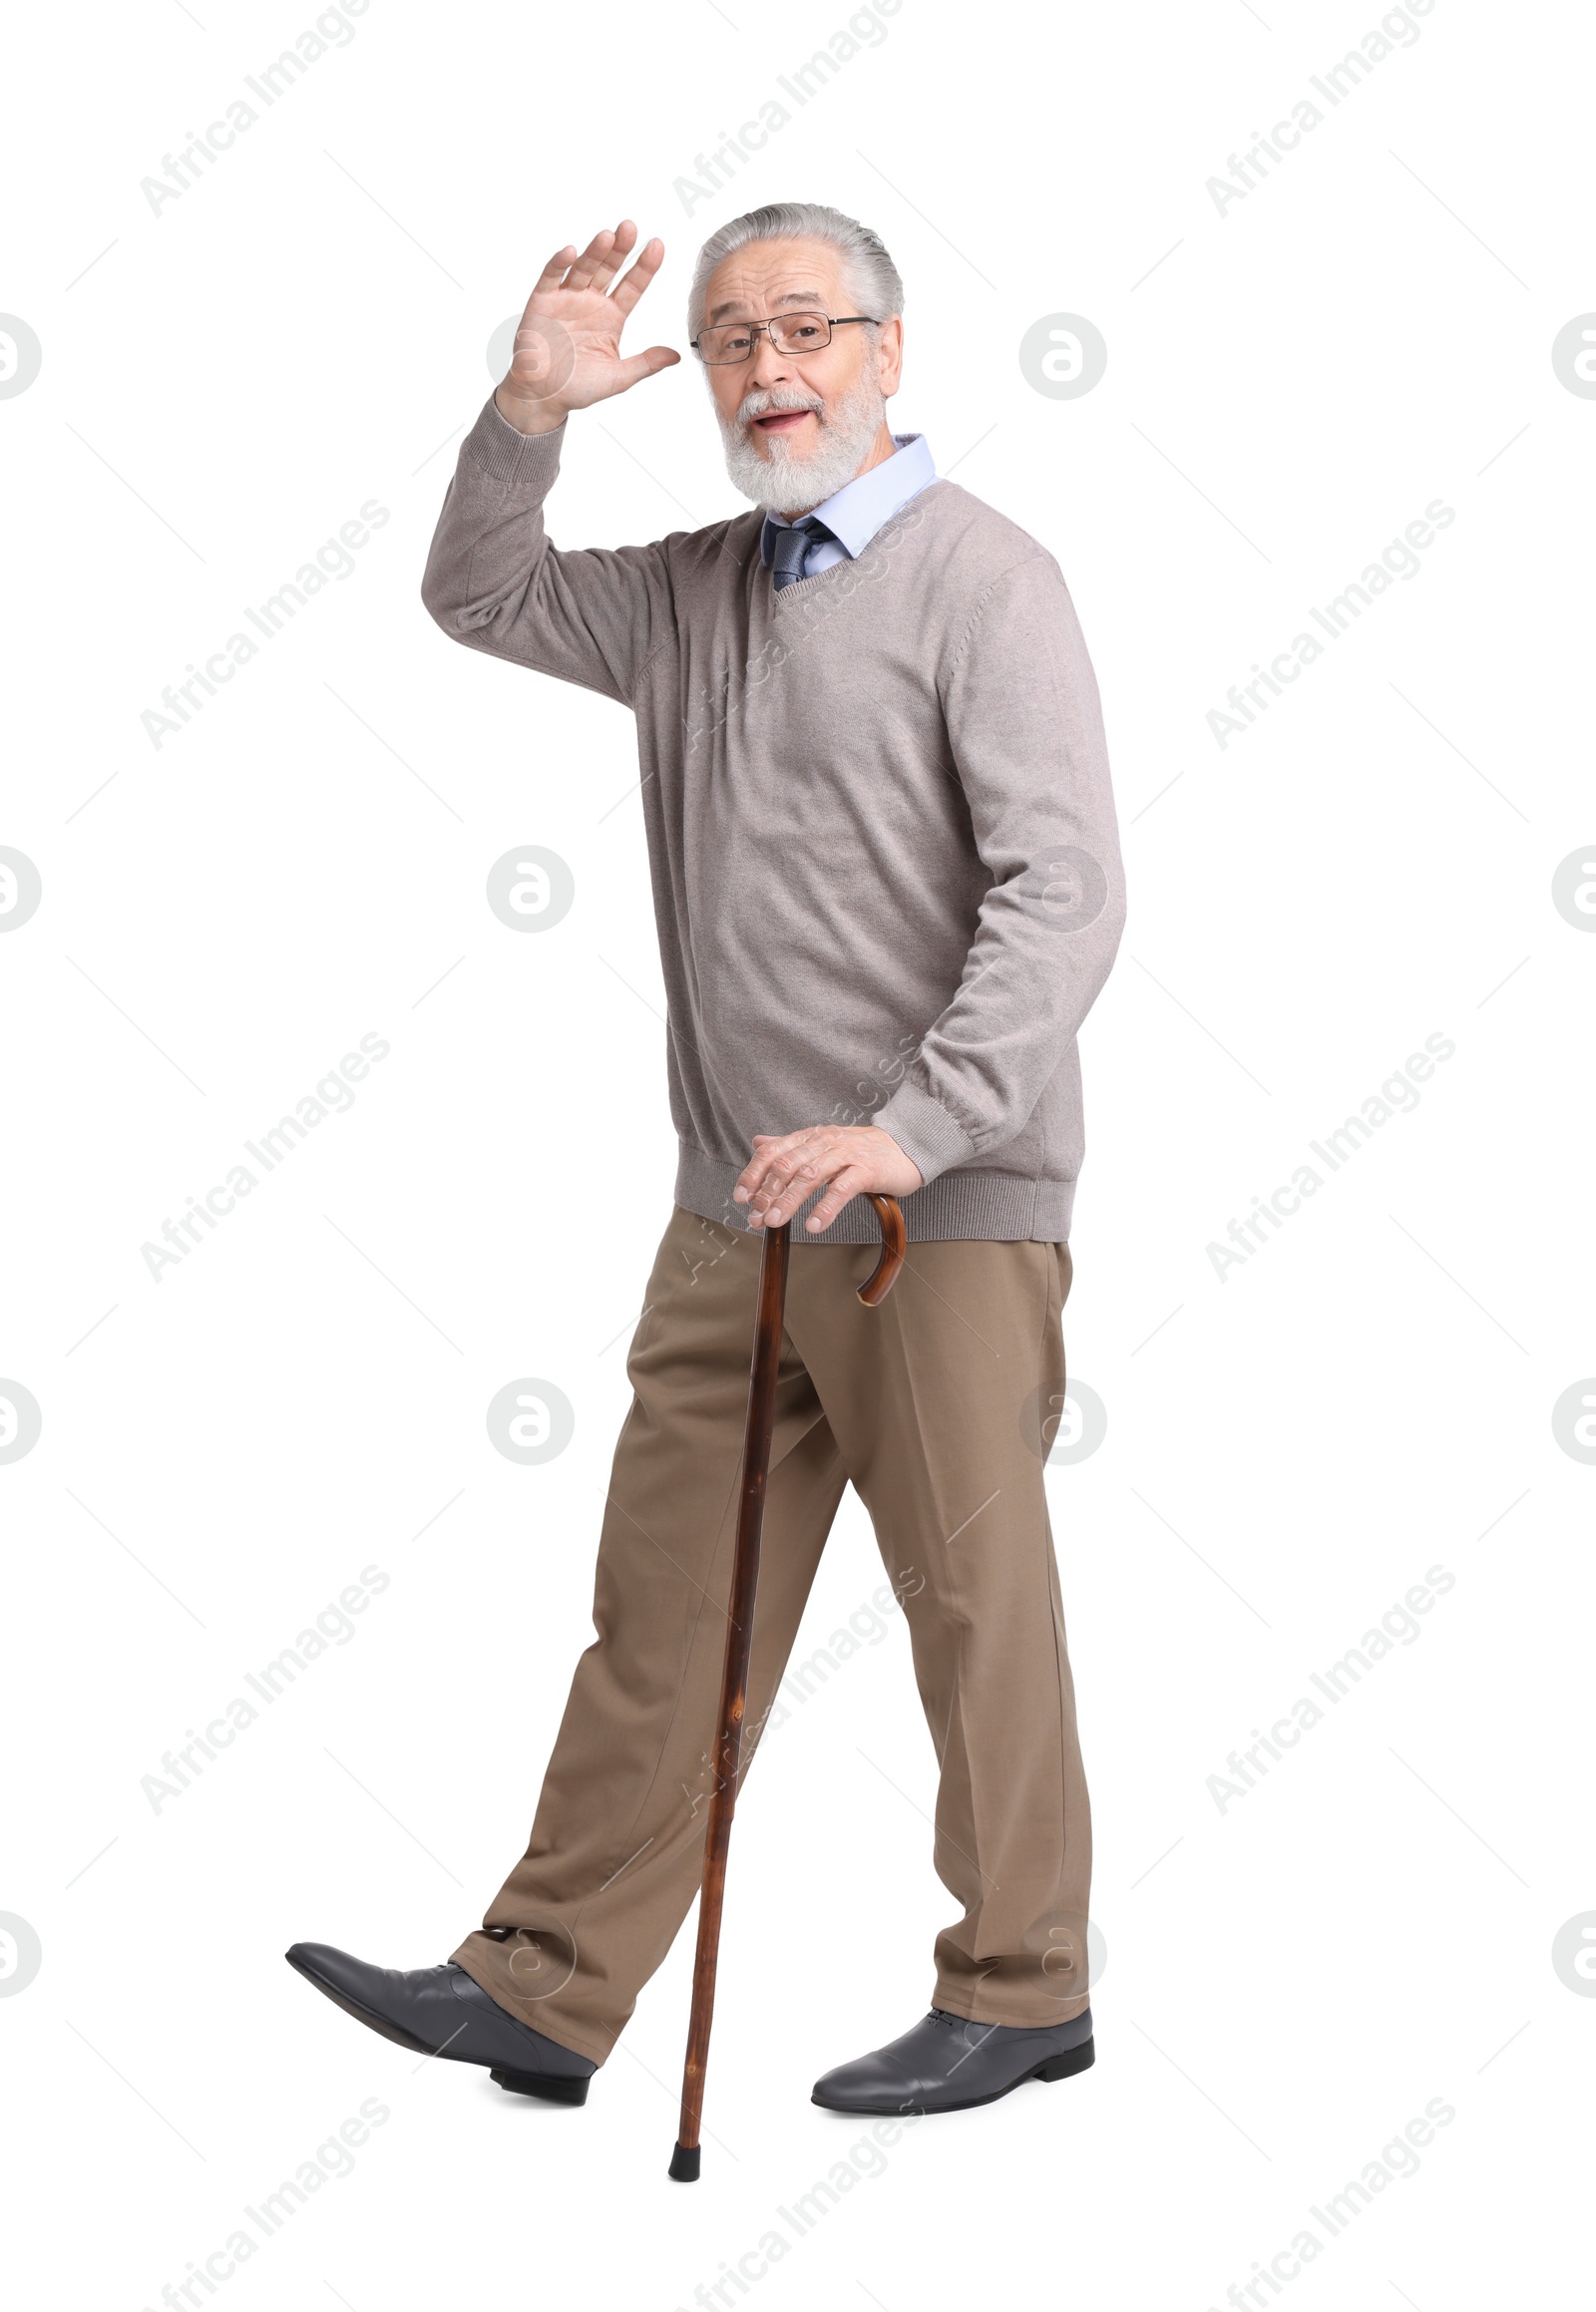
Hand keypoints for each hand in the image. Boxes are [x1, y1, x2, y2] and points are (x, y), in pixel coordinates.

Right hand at [494, 220, 679, 435]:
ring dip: (594, 251)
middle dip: (620, 249)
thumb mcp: (618, 378)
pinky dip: (559, 264)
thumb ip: (646, 364)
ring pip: (584, 268)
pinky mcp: (543, 301)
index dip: (644, 266)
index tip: (657, 246)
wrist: (543, 397)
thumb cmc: (578, 387)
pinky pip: (551, 277)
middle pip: (609, 269)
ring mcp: (567, 298)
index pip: (633, 285)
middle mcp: (592, 302)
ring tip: (606, 236)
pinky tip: (570, 252)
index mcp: (612, 316)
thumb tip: (676, 356)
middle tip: (630, 229)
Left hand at [733, 1125, 922, 1232]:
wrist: (906, 1146)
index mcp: (810, 1138)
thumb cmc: (862, 1151)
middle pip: (787, 1165)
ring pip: (810, 1176)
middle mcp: (824, 1143)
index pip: (773, 1152)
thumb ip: (790, 1146)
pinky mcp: (867, 1169)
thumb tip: (758, 1144)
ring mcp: (846, 1154)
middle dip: (767, 1192)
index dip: (753, 1174)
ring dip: (789, 1200)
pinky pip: (842, 1189)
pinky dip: (826, 1208)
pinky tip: (814, 1226)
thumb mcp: (823, 1144)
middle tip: (757, 1217)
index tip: (740, 1198)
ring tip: (775, 1222)